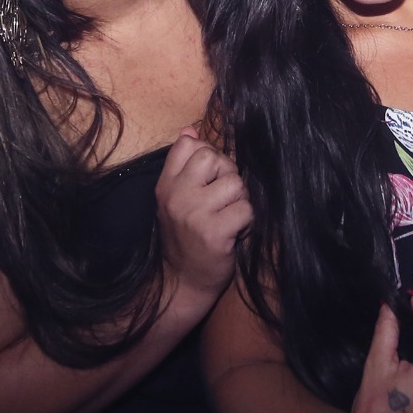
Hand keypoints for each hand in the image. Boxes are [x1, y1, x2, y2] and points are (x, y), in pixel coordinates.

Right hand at [156, 127, 252, 309]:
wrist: (182, 282)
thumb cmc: (186, 237)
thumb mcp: (176, 199)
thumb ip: (183, 165)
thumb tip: (189, 130)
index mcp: (165, 185)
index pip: (189, 144)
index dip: (209, 157)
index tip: (209, 180)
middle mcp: (176, 196)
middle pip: (214, 157)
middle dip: (227, 175)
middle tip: (222, 200)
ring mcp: (194, 214)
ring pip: (235, 183)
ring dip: (239, 201)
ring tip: (228, 217)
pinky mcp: (214, 233)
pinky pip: (245, 209)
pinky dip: (246, 222)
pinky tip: (234, 233)